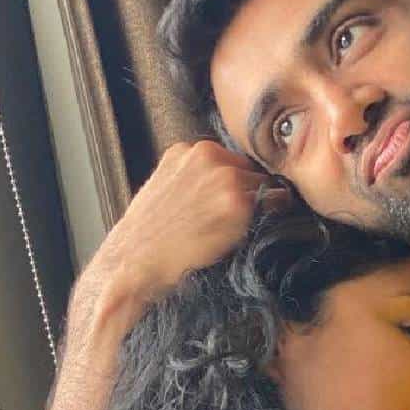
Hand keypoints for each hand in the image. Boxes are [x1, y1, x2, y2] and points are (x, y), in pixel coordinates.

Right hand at [89, 140, 291, 303]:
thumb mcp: (167, 186)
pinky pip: (273, 205)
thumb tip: (233, 178)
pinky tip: (236, 235)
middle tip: (222, 221)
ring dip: (256, 207)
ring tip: (225, 230)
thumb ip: (196, 174)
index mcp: (187, 149)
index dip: (233, 184)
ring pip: (263, 187)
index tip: (223, 205)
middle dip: (245, 192)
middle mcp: (208, 154)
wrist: (136, 260)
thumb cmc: (150, 233)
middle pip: (249, 170)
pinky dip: (266, 219)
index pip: (230, 160)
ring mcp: (225, 176)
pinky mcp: (238, 203)